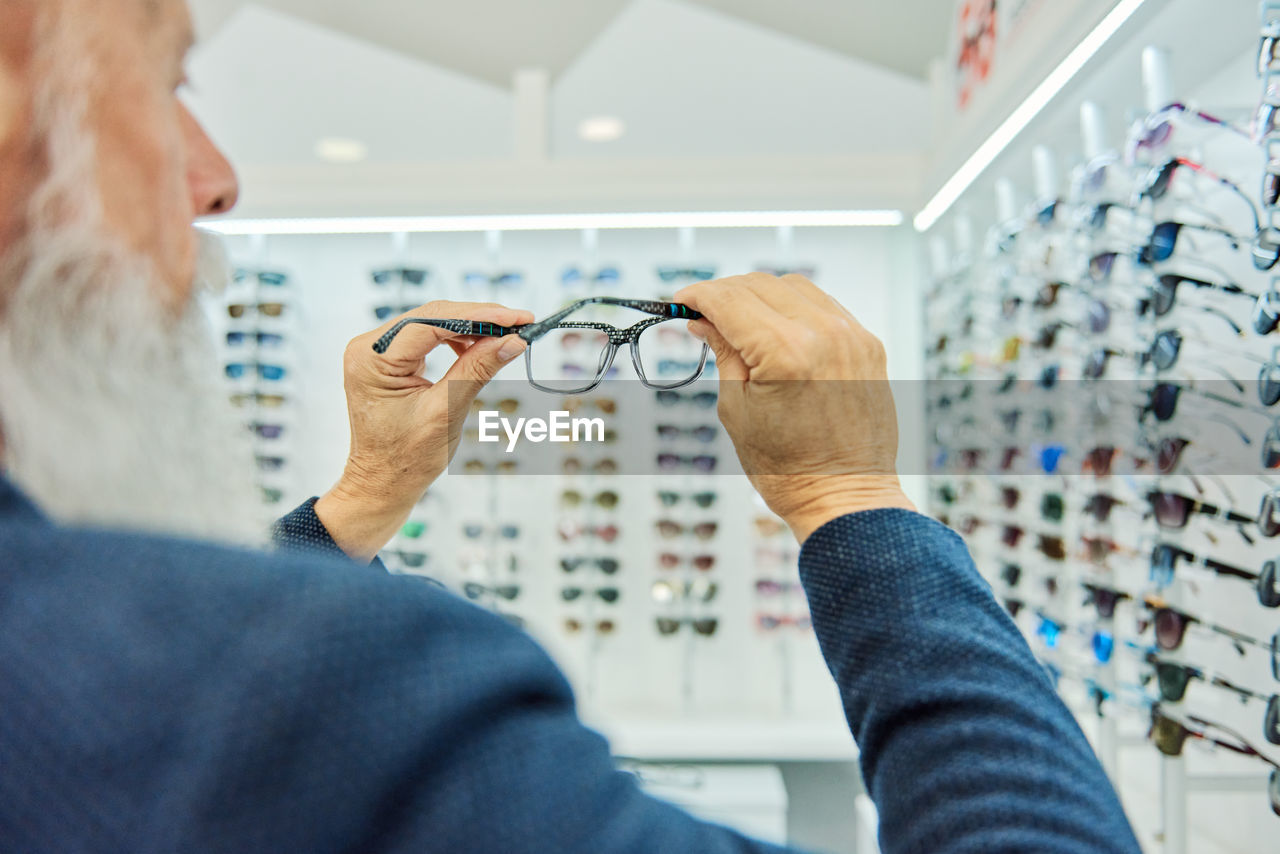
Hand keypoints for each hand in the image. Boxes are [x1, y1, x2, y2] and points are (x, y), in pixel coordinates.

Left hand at [315, 301, 533, 561]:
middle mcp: (368, 347)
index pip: (431, 321)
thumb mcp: (446, 411)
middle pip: (432, 316)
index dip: (478, 316)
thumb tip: (512, 341)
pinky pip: (427, 337)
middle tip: (521, 322)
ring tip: (506, 335)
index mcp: (372, 359)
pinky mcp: (389, 359)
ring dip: (471, 327)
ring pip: (432, 323)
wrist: (382, 483)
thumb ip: (477, 369)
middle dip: (479, 318)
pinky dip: (457, 339)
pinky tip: (479, 346)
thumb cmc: (406, 458)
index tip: (517, 318)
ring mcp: (377, 352)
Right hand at [674, 273, 914, 543]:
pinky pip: (824, 306)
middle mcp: (824, 335)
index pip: (730, 299)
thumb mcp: (737, 409)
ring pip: (793, 287)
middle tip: (704, 315)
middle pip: (759, 285)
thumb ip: (723, 353)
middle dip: (725, 294)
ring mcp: (851, 336)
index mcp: (786, 352)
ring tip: (740, 324)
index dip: (698, 295)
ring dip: (760, 296)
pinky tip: (777, 332)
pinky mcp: (867, 345)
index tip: (681, 301)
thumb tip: (704, 321)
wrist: (845, 497)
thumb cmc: (790, 470)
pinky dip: (794, 309)